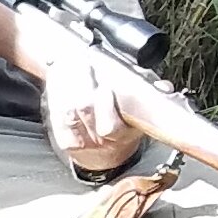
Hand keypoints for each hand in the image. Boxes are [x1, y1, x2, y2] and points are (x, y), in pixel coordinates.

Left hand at [27, 35, 144, 174]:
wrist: (104, 156)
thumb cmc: (125, 128)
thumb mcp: (142, 116)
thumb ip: (151, 98)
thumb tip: (163, 87)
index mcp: (122, 136)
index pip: (109, 126)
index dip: (104, 104)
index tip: (105, 84)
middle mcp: (98, 141)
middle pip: (84, 110)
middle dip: (83, 82)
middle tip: (83, 61)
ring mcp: (78, 140)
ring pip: (66, 110)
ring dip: (66, 82)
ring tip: (67, 61)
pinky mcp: (62, 137)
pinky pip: (54, 112)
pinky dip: (55, 89)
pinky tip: (57, 72)